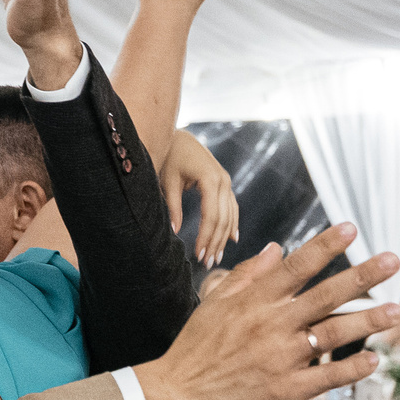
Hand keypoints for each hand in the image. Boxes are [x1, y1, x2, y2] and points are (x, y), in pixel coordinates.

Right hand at [130, 223, 399, 399]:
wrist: (178, 393)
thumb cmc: (195, 348)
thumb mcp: (215, 302)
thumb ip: (249, 274)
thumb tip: (278, 249)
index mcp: (255, 300)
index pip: (297, 266)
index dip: (326, 246)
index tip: (351, 229)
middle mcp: (272, 324)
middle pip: (325, 294)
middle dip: (362, 276)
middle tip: (392, 261)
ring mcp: (282, 357)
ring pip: (334, 333)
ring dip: (368, 320)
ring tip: (396, 310)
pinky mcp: (286, 389)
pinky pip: (327, 376)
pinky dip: (352, 368)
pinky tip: (374, 360)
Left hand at [160, 130, 238, 265]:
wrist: (178, 137)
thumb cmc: (169, 156)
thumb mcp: (167, 181)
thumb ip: (172, 206)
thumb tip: (174, 231)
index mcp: (210, 179)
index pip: (212, 215)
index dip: (206, 237)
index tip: (199, 255)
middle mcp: (223, 180)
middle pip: (223, 218)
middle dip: (215, 242)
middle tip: (207, 262)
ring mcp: (226, 181)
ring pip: (230, 215)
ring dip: (224, 237)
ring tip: (216, 257)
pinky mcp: (224, 183)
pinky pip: (232, 207)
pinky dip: (232, 223)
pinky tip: (232, 238)